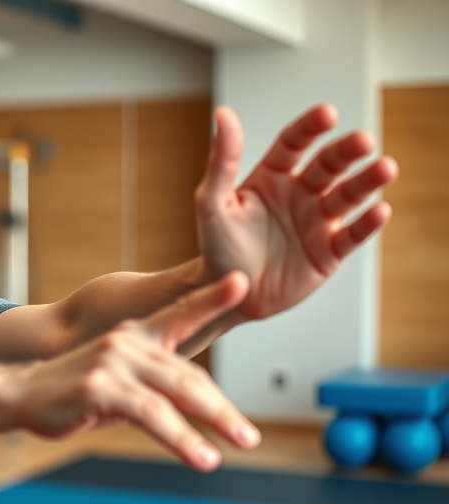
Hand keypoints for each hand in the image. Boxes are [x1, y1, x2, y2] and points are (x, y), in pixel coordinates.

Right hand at [2, 271, 258, 471]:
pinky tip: (202, 456)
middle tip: (250, 436)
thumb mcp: (118, 379)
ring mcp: (113, 362)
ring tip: (239, 445)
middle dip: (223, 410)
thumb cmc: (73, 389)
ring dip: (213, 422)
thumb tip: (200, 404)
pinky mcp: (100, 386)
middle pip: (189, 376)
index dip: (211, 299)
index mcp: (135, 335)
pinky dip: (182, 438)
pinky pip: (152, 414)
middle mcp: (127, 342)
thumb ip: (155, 382)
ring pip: (176, 394)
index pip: (179, 314)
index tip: (240, 282)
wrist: (21, 392)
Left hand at [196, 105, 396, 319]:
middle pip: (329, 165)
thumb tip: (223, 114)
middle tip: (364, 141)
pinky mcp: (329, 252)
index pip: (295, 142)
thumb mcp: (213, 203)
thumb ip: (221, 161)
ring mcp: (318, 221)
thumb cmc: (217, 246)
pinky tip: (380, 210)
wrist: (227, 294)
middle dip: (348, 152)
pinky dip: (367, 223)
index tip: (328, 113)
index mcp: (273, 175)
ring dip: (367, 182)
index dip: (311, 127)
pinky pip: (352, 235)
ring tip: (385, 168)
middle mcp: (300, 193)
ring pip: (348, 196)